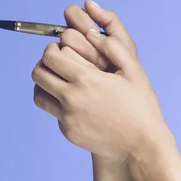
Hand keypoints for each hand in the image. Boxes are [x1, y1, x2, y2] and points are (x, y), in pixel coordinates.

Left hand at [32, 0, 166, 164]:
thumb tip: (93, 33)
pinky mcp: (68, 132)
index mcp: (86, 79)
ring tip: (59, 80)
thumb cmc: (141, 106)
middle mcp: (71, 98)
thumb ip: (113, 47)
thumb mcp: (134, 71)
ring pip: (38, 94)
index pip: (50, 56)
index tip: (62, 48)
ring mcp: (67, 118)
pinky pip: (52, 112)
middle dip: (45, 63)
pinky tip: (75, 101)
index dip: (53, 48)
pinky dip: (57, 103)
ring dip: (44, 84)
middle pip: (38, 73)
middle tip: (58, 62)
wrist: (141, 146)